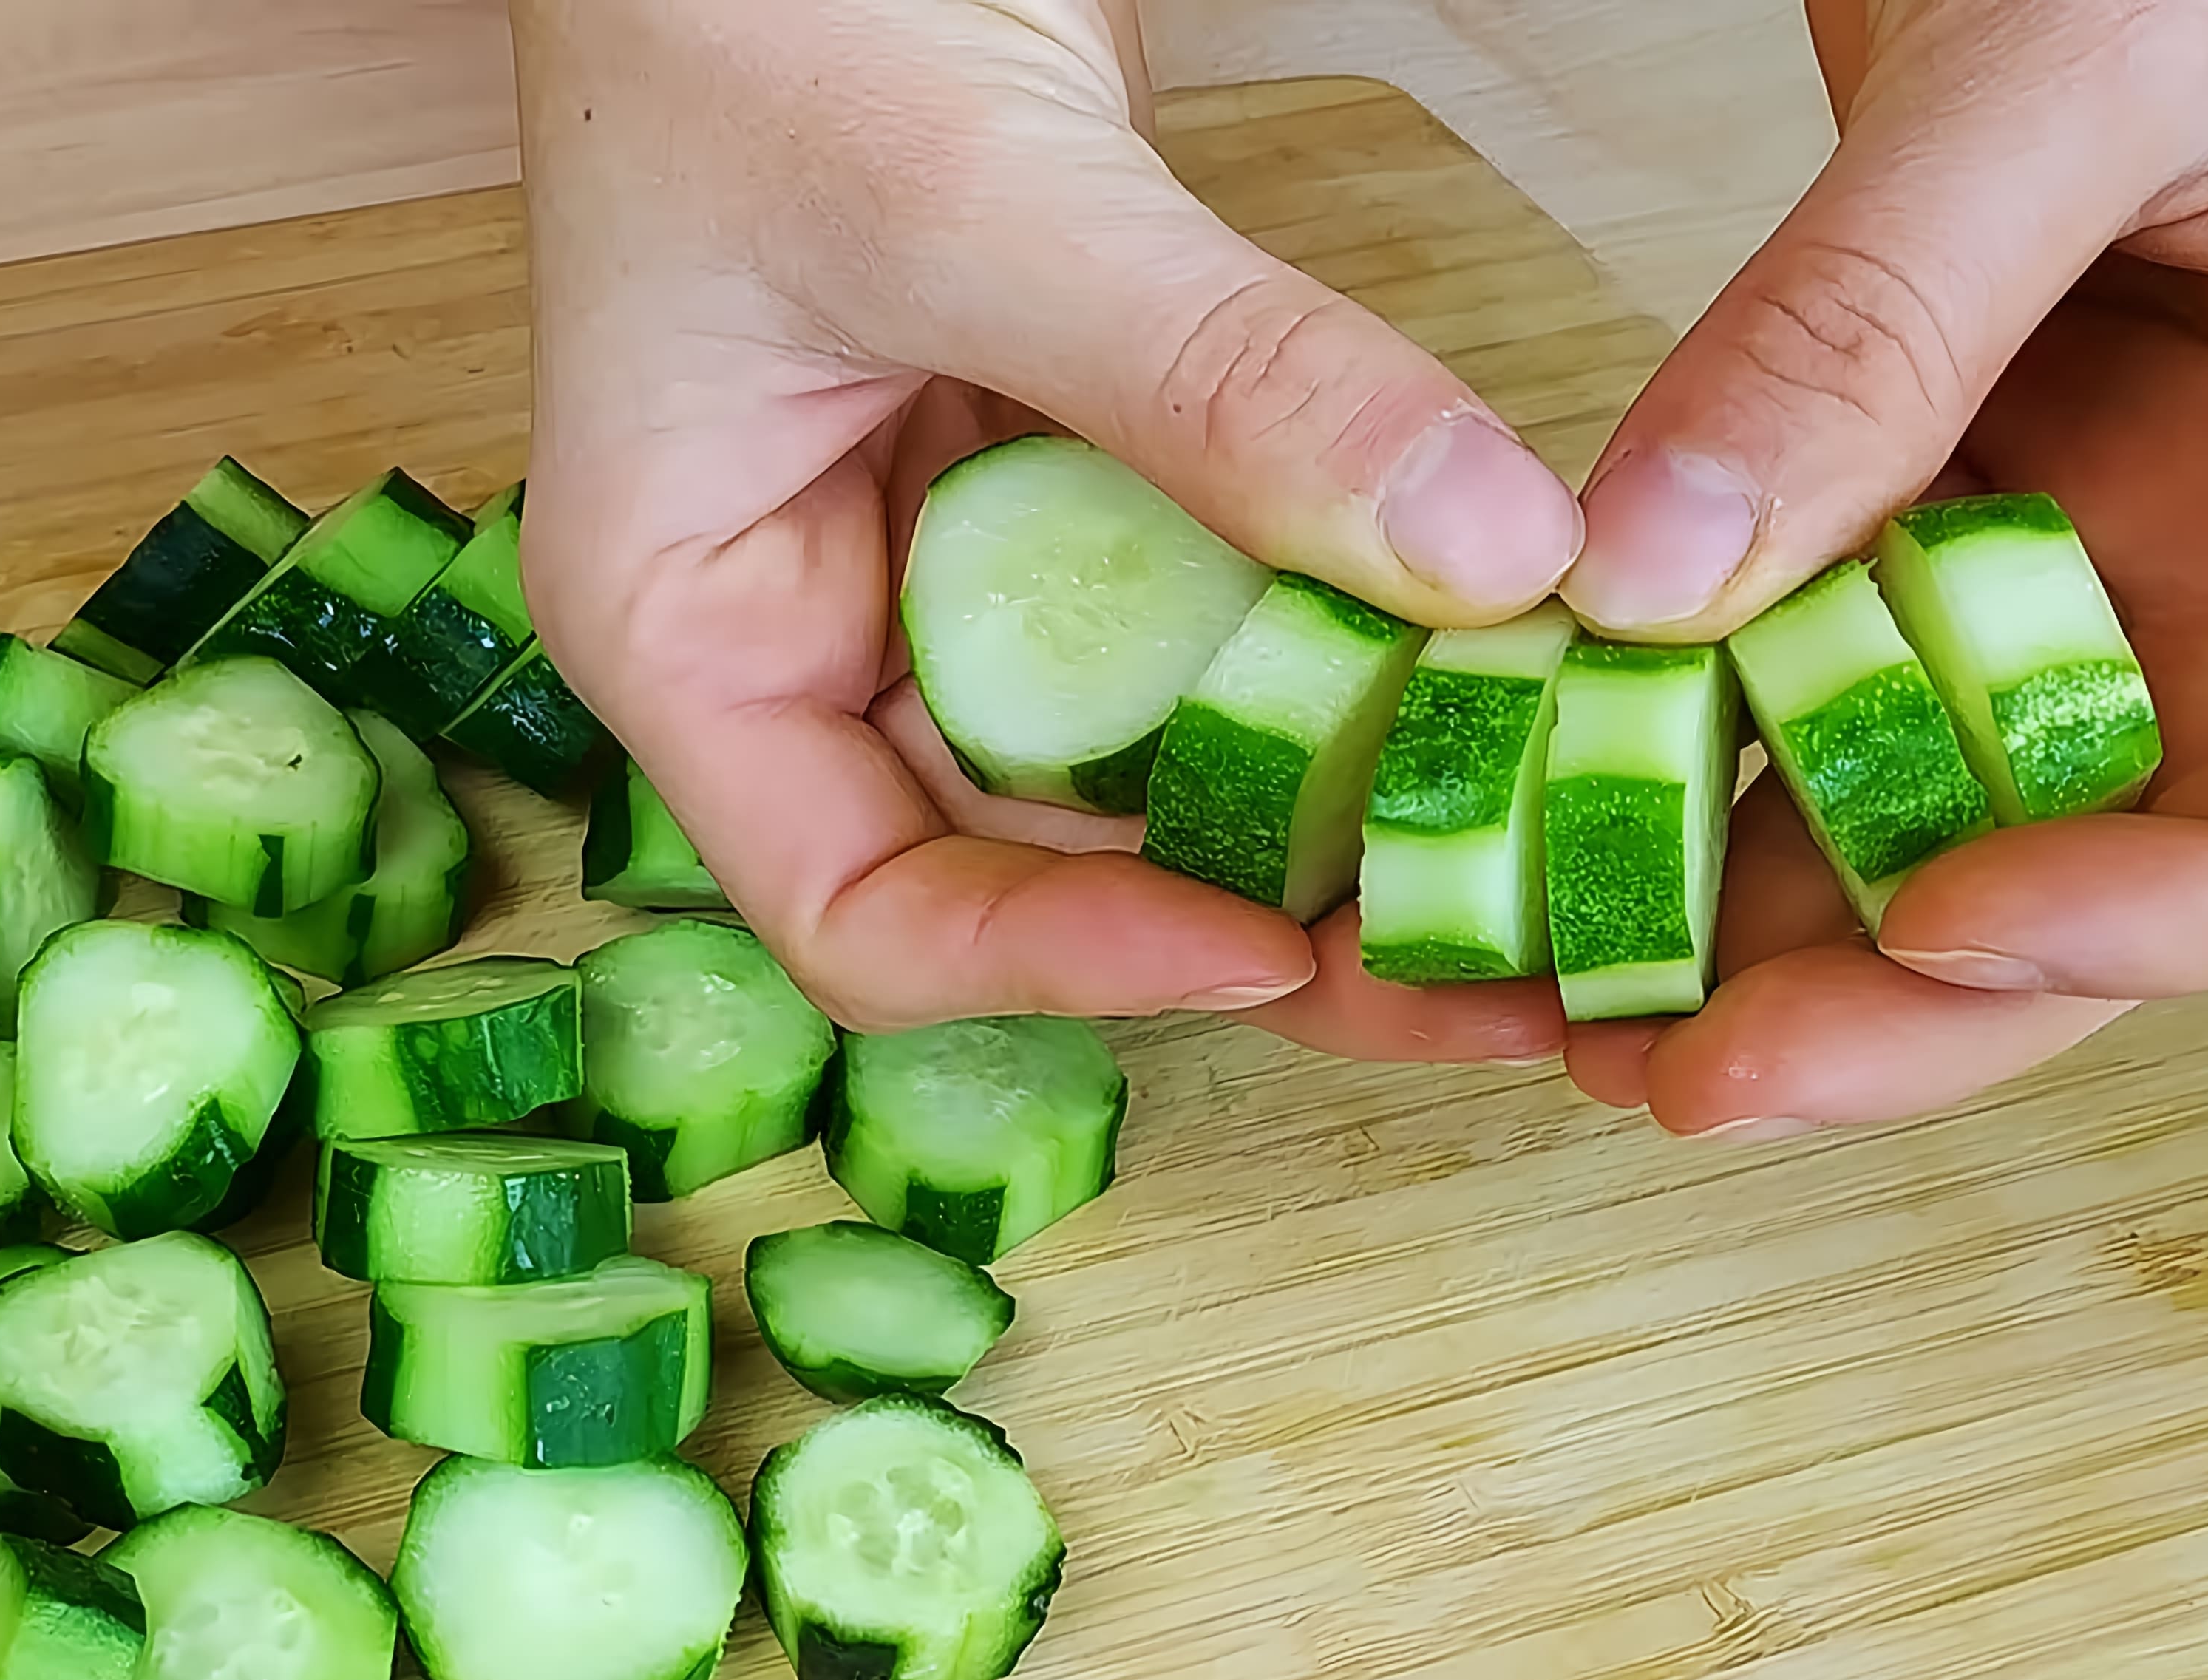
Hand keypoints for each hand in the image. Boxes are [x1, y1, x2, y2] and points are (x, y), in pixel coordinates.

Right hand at [508, 0, 1580, 1050]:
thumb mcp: (965, 194)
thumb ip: (1212, 381)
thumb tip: (1490, 555)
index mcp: (692, 623)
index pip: (863, 906)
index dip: (1067, 958)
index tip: (1277, 941)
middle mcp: (814, 617)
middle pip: (1030, 856)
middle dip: (1250, 905)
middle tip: (1475, 950)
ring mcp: (940, 537)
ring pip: (1144, 738)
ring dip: (1321, 781)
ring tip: (1516, 821)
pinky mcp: (1057, 449)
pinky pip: (1207, 588)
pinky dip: (1333, 619)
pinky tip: (1482, 646)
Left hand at [1560, 0, 2207, 1134]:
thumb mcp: (2110, 46)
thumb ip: (1895, 303)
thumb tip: (1655, 564)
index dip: (2167, 909)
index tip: (1945, 932)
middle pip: (2124, 864)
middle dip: (1896, 998)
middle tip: (1679, 1072)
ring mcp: (2122, 547)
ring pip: (1941, 802)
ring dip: (1744, 916)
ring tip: (1542, 998)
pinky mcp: (1959, 504)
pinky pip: (1814, 666)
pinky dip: (1678, 750)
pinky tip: (1524, 821)